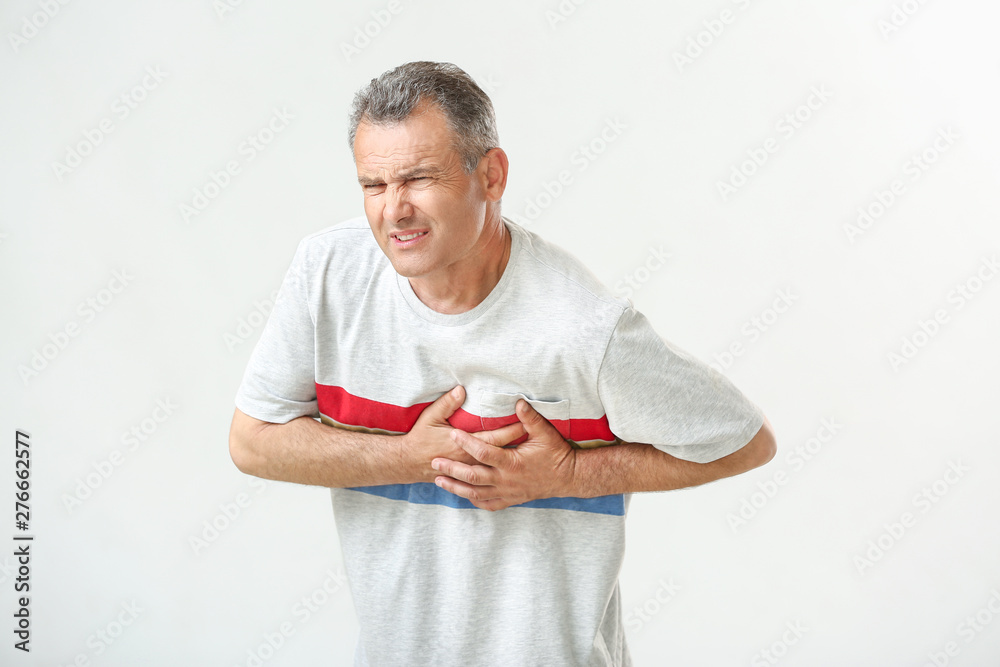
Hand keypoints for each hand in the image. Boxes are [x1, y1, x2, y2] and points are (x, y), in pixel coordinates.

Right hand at [402, 386, 525, 482]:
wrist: (408, 462)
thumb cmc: (420, 439)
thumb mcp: (431, 417)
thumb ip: (447, 404)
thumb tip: (462, 389)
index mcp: (465, 445)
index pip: (496, 437)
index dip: (513, 429)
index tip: (527, 421)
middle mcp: (471, 460)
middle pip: (502, 451)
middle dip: (518, 443)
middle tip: (536, 435)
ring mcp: (469, 470)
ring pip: (497, 466)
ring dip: (512, 458)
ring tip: (530, 452)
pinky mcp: (465, 477)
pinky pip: (487, 478)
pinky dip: (500, 473)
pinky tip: (510, 469)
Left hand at [431, 399, 577, 510]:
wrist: (568, 479)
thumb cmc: (556, 454)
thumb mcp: (545, 433)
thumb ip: (529, 418)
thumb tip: (517, 401)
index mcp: (513, 463)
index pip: (484, 452)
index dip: (467, 443)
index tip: (453, 434)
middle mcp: (507, 480)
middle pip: (473, 476)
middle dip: (452, 469)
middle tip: (435, 462)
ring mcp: (507, 493)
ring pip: (476, 494)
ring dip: (456, 487)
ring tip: (439, 481)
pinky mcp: (511, 500)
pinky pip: (488, 504)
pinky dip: (474, 501)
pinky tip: (464, 496)